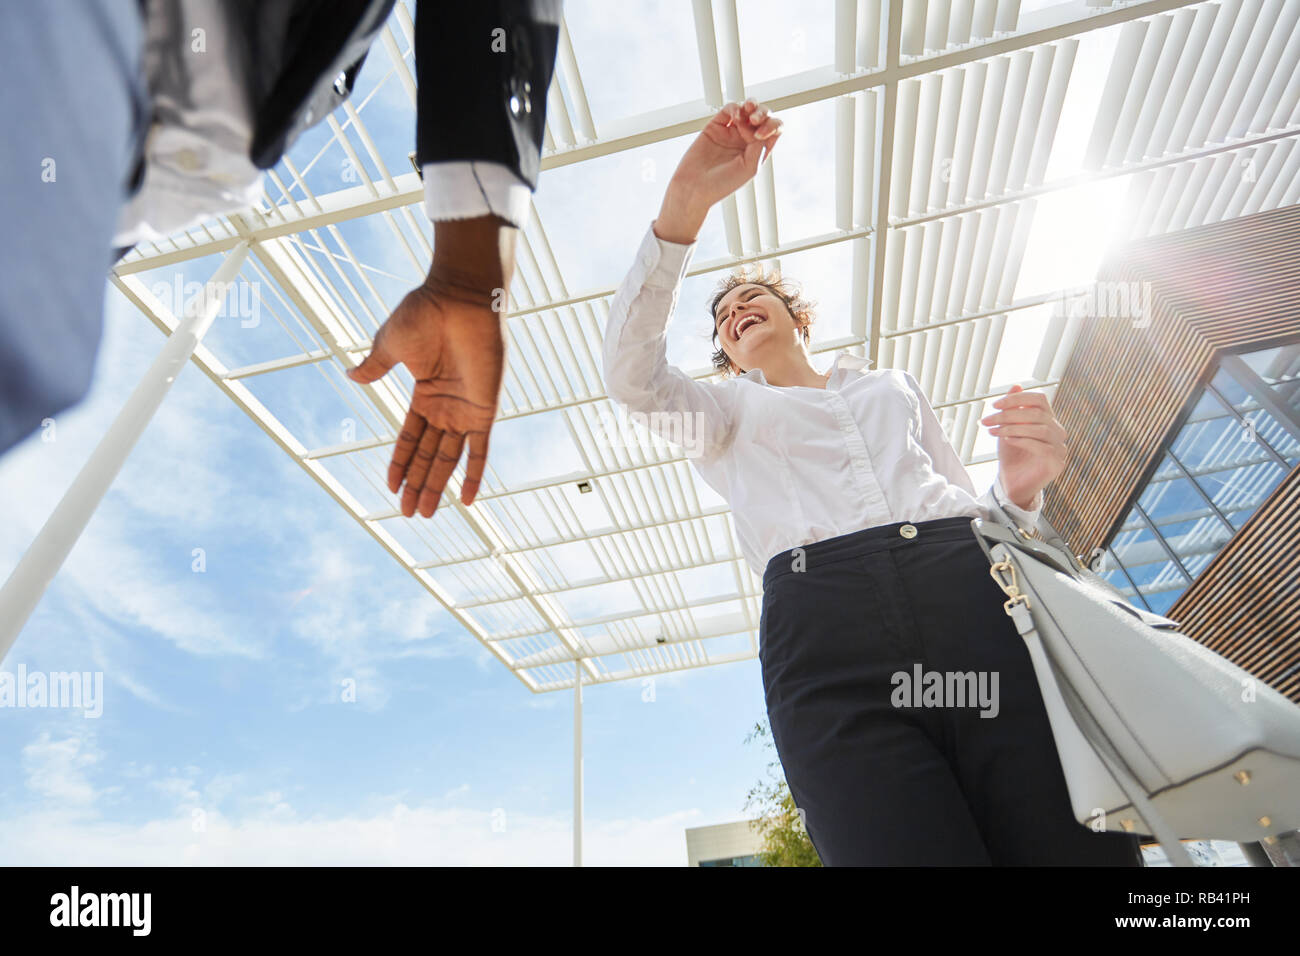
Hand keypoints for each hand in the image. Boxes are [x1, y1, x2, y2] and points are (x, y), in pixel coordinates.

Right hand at [346, 279, 503, 517]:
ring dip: (436, 486)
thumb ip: (376, 365)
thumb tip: (352, 375)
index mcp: (425, 393)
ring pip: (448, 459)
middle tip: (408, 513)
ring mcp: (465, 410)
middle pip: (429, 455)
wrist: (460, 298)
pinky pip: (481, 450)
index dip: (400, 462)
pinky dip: (475, 474)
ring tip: (424, 513)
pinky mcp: (484, 409)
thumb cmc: (426, 313)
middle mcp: (446, 406)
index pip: (410, 438)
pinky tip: (468, 500)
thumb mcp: (391, 344)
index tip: (390, 486)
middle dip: (417, 483)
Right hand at [654, 99, 782, 243]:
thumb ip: (759, 147)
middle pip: (763, 117)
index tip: (760, 135)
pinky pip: (729, 109)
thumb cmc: (721, 184)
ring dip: (752, 106)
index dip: (772, 126)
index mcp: (757, 151)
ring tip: (748, 111)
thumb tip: (759, 128)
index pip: (773, 131)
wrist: (695, 186)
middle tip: (755, 120)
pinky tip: (735, 115)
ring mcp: (731, 131)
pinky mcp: (716, 125)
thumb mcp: (750, 169)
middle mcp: (746, 140)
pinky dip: (735, 108)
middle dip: (763, 113)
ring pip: (747, 109)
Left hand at [980, 384, 1067, 510]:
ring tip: (993, 431)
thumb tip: (1016, 386)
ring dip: (1012, 428)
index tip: (994, 405)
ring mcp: (1060, 447)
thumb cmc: (1012, 456)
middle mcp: (1058, 431)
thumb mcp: (1007, 429)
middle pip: (1037, 413)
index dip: (1017, 399)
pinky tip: (1007, 441)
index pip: (1040, 400)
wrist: (1012, 485)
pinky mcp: (1056, 462)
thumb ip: (1012, 410)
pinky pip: (1041, 446)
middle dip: (1008, 415)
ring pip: (1039, 428)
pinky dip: (1022, 441)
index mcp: (1049, 420)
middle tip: (987, 420)